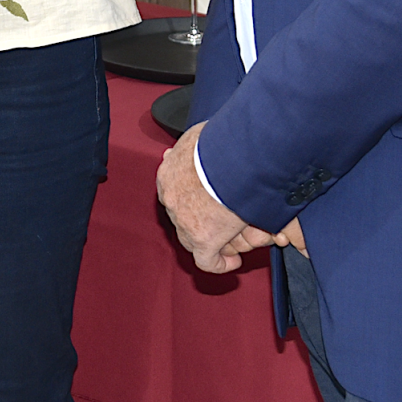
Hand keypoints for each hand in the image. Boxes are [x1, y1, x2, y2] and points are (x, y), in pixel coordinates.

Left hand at [157, 123, 273, 272]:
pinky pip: (208, 261)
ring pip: (193, 239)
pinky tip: (232, 263)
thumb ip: (183, 148)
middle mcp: (171, 200)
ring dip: (211, 238)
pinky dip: (220, 264)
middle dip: (198, 219)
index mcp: (168, 174)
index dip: (188, 199)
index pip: (172, 194)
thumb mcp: (195, 136)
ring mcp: (185, 222)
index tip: (199, 199)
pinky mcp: (204, 239)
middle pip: (181, 218)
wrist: (232, 156)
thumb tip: (172, 152)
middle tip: (218, 219)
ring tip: (230, 238)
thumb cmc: (220, 142)